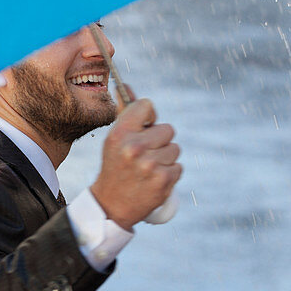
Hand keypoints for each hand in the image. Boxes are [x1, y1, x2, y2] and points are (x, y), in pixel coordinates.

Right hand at [89, 94, 181, 228]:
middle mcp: (134, 147)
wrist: (111, 204)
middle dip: (159, 140)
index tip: (144, 127)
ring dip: (165, 157)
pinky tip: (154, 179)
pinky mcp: (164, 181)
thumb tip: (126, 86)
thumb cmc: (115, 165)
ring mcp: (150, 165)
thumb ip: (124, 111)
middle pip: (167, 129)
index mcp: (120, 133)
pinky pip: (178, 167)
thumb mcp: (114, 138)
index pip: (147, 105)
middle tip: (145, 154)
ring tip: (149, 168)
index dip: (149, 116)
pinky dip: (169, 173)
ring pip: (174, 149)